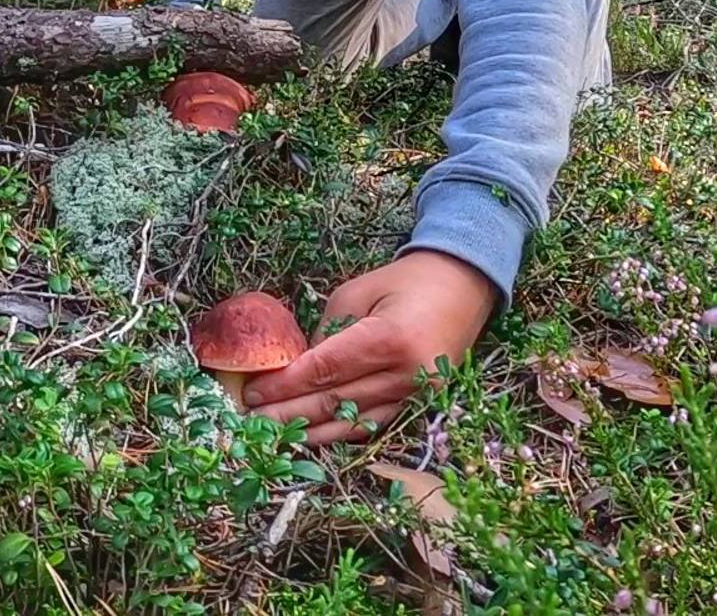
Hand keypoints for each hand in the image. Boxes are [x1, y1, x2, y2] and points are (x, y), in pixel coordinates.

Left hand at [244, 251, 497, 444]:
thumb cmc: (406, 281)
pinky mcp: (422, 403)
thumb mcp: (357, 291)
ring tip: (275, 434)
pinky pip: (375, 424)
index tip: (253, 392)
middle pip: (335, 402)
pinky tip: (314, 435)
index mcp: (387, 338)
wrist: (464, 285)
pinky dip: (342, 432)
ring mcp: (417, 394)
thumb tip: (296, 367)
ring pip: (354, 422)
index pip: (324, 370)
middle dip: (288, 412)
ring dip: (311, 431)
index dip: (285, 386)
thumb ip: (326, 331)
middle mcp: (405, 374)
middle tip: (252, 418)